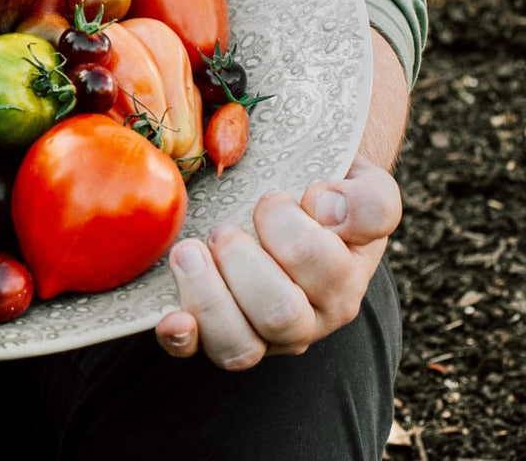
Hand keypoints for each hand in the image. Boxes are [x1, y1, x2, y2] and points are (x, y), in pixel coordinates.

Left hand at [154, 155, 400, 368]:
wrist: (289, 200)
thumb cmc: (324, 197)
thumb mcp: (364, 186)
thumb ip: (368, 200)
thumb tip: (327, 210)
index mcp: (345, 281)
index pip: (322, 267)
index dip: (288, 227)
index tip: (269, 198)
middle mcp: (309, 318)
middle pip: (278, 314)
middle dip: (241, 262)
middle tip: (223, 230)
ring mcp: (263, 335)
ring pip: (239, 346)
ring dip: (207, 295)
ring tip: (189, 251)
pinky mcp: (218, 337)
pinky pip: (197, 353)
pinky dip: (182, 338)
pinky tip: (171, 318)